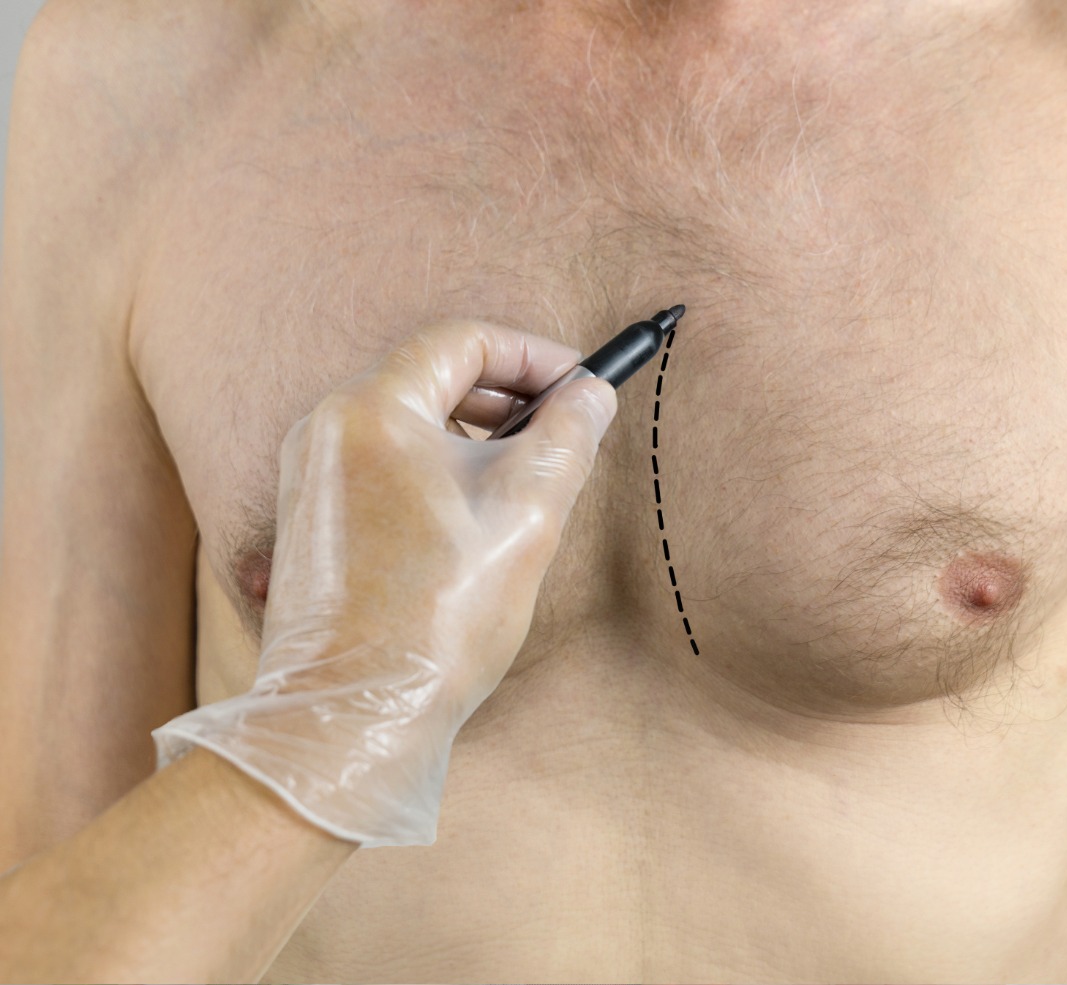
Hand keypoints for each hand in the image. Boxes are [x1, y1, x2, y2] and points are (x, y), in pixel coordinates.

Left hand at [153, 320, 616, 846]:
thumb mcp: (528, 513)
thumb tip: (591, 394)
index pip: (463, 341)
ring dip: (475, 435)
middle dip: (508, 394)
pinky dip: (437, 470)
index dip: (534, 355)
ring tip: (528, 480)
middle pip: (432, 376)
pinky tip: (476, 519)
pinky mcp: (311, 520)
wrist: (356, 714)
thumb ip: (568, 436)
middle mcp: (327, 429)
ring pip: (408, 423)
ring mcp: (310, 476)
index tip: (582, 385)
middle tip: (566, 427)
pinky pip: (382, 465)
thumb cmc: (438, 616)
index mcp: (372, 410)